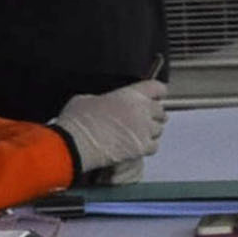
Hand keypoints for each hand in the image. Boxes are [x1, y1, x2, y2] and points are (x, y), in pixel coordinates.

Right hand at [52, 78, 168, 177]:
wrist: (76, 143)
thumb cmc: (79, 121)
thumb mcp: (86, 99)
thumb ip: (101, 99)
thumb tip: (100, 104)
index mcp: (130, 94)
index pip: (157, 88)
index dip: (157, 92)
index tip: (156, 95)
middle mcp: (141, 111)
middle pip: (160, 110)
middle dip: (154, 114)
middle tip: (146, 118)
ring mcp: (143, 130)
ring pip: (159, 129)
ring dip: (151, 131)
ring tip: (139, 133)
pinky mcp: (141, 148)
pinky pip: (154, 146)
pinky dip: (148, 146)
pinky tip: (138, 146)